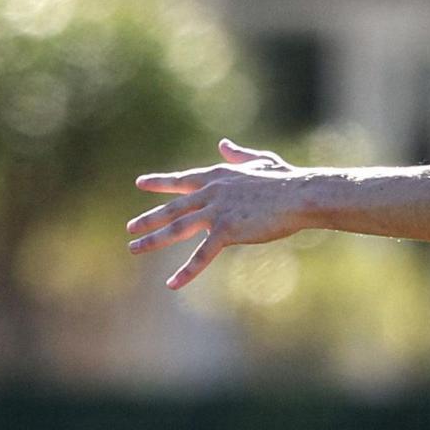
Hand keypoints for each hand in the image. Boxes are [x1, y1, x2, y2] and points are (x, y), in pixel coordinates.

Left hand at [128, 139, 314, 292]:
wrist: (300, 194)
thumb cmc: (286, 180)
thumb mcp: (260, 161)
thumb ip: (238, 155)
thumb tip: (223, 144)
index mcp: (218, 177)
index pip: (182, 181)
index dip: (160, 183)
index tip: (141, 183)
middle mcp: (211, 193)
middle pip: (173, 207)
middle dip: (149, 218)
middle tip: (130, 227)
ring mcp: (216, 211)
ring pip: (177, 228)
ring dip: (153, 239)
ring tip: (133, 248)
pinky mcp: (226, 231)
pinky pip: (201, 255)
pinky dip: (187, 271)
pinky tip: (172, 284)